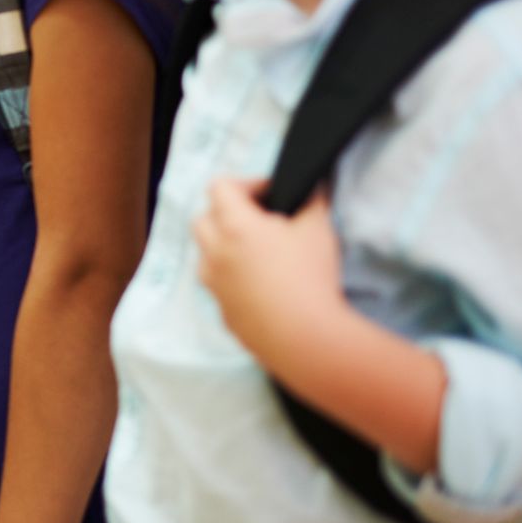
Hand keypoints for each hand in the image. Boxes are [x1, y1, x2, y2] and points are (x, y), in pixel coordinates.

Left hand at [193, 178, 344, 368]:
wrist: (304, 338)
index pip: (219, 187)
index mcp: (233, 226)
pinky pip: (217, 286)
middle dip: (226, 212)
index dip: (245, 183)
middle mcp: (214, 253)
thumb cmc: (310, 278)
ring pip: (204, 254)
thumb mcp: (318, 228)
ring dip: (223, 246)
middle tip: (259, 221)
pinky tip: (261, 286)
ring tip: (257, 253)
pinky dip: (231, 278)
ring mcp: (213, 285)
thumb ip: (312, 200)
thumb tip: (310, 186)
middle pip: (202, 218)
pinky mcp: (221, 312)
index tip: (270, 194)